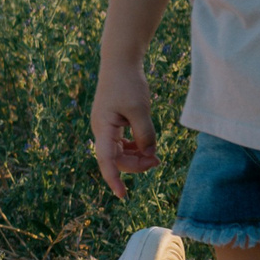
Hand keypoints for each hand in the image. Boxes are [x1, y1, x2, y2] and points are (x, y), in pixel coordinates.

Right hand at [89, 61, 160, 198]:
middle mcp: (101, 131)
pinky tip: (146, 146)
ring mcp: (106, 128)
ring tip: (155, 156)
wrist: (119, 63)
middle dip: (136, 165)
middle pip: (116, 159)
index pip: (107, 160)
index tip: (123, 195)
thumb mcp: (140, 110)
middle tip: (158, 160)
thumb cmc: (128, 84)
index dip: (114, 180)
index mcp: (103, 128)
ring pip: (119, 153)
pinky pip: (121, 144)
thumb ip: (145, 134)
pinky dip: (135, 148)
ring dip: (136, 158)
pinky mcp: (112, 124)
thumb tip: (149, 155)